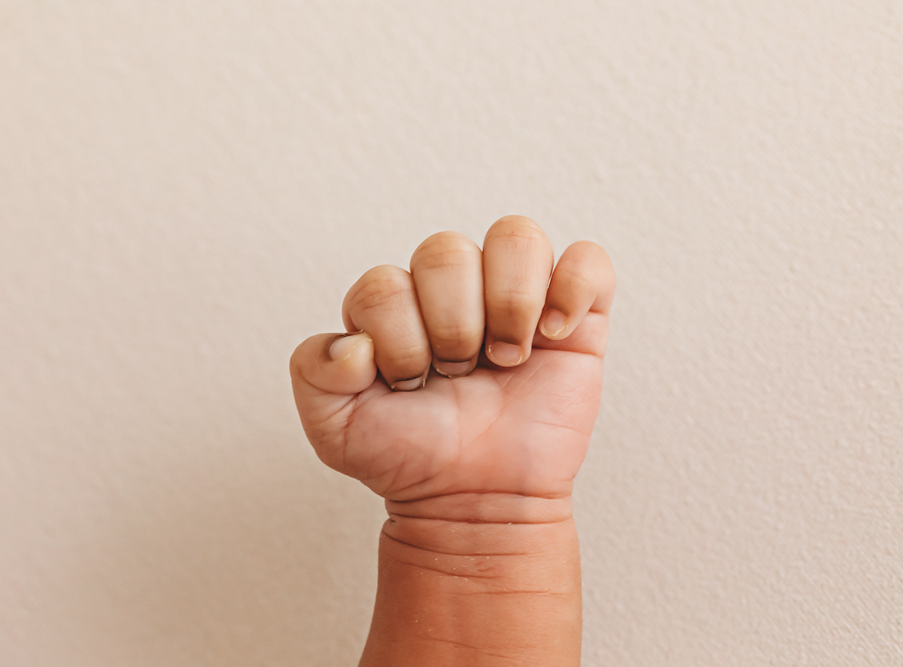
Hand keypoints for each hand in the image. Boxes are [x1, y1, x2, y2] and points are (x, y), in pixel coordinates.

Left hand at [290, 216, 614, 508]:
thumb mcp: (335, 427)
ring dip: (508, 304)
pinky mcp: (574, 316)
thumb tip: (355, 339)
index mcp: (395, 304)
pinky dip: (573, 289)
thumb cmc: (410, 459)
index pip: (385, 283)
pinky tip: (553, 336)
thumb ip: (314, 371)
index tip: (413, 386)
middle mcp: (454, 290)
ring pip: (515, 237)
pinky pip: (587, 262)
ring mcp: (516, 298)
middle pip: (446, 251)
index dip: (399, 339)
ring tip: (506, 357)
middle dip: (450, 327)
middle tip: (460, 374)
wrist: (476, 503)